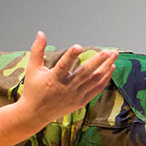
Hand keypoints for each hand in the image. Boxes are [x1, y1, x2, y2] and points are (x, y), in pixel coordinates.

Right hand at [0, 32, 118, 145]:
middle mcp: (66, 88)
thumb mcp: (32, 69)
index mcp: (53, 79)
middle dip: (99, 61)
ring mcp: (76, 95)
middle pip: (85, 73)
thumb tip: (40, 33)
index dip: (71, 56)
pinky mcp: (81, 101)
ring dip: (106, 68)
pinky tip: (110, 68)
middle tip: (109, 51)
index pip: (63, 65)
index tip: (79, 46)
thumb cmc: (33, 88)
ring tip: (114, 55)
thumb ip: (37, 50)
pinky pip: (97, 89)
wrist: (36, 113)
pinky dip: (105, 79)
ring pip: (94, 80)